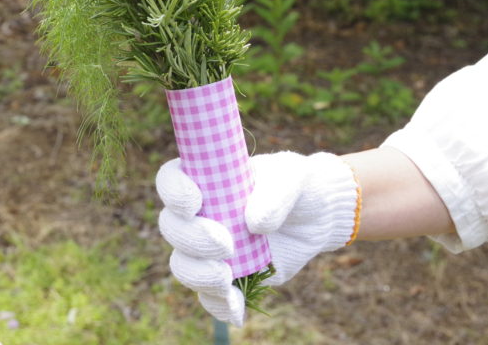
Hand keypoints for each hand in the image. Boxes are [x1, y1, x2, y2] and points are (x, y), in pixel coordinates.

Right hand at [156, 152, 358, 324]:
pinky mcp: (226, 275)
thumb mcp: (292, 178)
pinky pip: (208, 296)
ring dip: (198, 275)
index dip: (173, 192)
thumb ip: (274, 194)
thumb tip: (253, 224)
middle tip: (225, 244)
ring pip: (183, 265)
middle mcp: (199, 213)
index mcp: (204, 179)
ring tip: (227, 277)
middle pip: (172, 227)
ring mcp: (208, 247)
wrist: (317, 218)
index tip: (195, 203)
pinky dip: (217, 305)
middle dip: (191, 240)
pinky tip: (236, 308)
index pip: (170, 181)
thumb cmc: (299, 186)